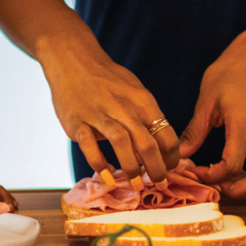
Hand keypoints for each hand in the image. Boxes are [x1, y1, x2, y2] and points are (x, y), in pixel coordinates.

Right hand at [41, 35, 180, 181]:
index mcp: (142, 101)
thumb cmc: (108, 79)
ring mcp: (99, 114)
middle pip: (147, 142)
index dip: (172, 156)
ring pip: (122, 143)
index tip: (171, 169)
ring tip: (137, 185)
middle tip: (159, 184)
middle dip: (157, 169)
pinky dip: (99, 163)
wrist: (73, 60)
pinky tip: (107, 175)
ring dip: (131, 168)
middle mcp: (124, 107)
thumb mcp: (134, 91)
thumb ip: (145, 116)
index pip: (166, 133)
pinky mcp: (77, 121)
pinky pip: (90, 145)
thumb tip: (159, 146)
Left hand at [179, 32, 245, 199]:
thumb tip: (178, 156)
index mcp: (244, 123)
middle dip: (238, 190)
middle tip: (217, 185)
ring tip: (223, 175)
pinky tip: (234, 162)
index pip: (232, 165)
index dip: (213, 177)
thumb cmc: (231, 72)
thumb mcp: (207, 99)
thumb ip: (194, 131)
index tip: (197, 171)